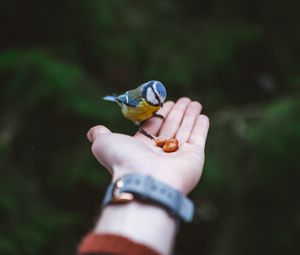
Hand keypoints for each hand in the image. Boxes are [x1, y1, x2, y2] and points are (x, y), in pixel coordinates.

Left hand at [87, 97, 208, 194]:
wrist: (144, 180)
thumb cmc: (124, 160)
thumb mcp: (104, 143)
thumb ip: (100, 134)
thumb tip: (92, 131)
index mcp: (142, 147)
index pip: (154, 126)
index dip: (160, 113)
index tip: (166, 102)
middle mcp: (160, 152)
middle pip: (171, 126)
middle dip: (177, 112)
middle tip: (184, 99)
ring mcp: (178, 155)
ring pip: (185, 130)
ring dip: (190, 115)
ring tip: (194, 102)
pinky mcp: (194, 157)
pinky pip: (198, 138)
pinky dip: (201, 127)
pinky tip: (202, 115)